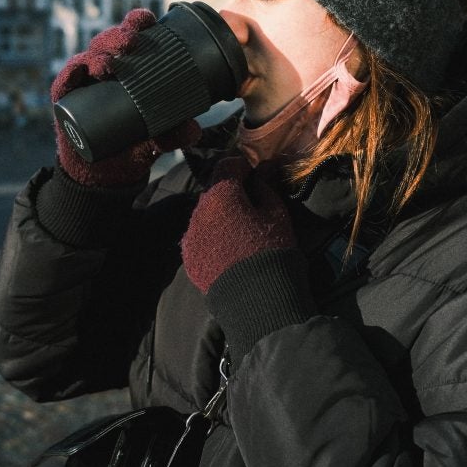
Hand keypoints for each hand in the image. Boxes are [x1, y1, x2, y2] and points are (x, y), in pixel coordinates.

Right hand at [51, 9, 200, 185]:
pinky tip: (77, 73)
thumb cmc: (132, 146)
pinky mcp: (65, 101)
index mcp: (127, 69)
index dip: (137, 24)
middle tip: (131, 41)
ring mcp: (83, 84)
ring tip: (108, 63)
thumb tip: (194, 129)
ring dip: (97, 55)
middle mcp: (103, 70)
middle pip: (108, 43)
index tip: (147, 20)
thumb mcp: (157, 140)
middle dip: (118, 36)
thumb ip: (174, 135)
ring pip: (87, 58)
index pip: (131, 38)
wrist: (105, 173)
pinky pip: (64, 84)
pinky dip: (69, 75)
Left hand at [181, 156, 296, 292]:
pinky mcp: (190, 260)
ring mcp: (191, 237)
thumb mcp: (277, 214)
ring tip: (241, 232)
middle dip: (231, 194)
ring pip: (205, 216)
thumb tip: (263, 169)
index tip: (256, 173)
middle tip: (252, 205)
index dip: (244, 166)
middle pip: (214, 192)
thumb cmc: (272, 250)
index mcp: (220, 195)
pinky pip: (201, 239)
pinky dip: (213, 239)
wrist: (257, 300)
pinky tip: (230, 251)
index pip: (228, 165)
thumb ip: (266, 187)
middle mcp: (198, 212)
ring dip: (220, 217)